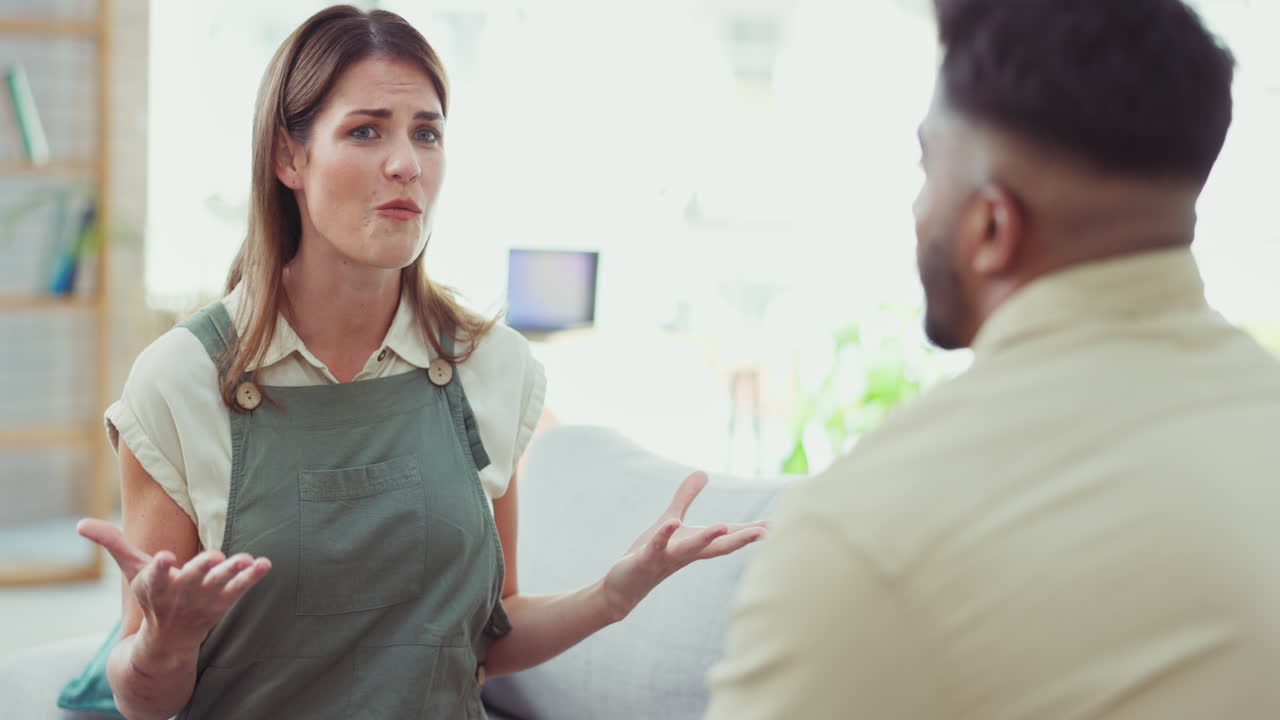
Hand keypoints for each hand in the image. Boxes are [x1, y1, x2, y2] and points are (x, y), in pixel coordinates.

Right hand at [78, 518, 271, 651]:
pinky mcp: (224, 602)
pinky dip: (252, 578)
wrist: (169, 639)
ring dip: (232, 573)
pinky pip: (240, 589)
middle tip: (213, 557)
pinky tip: (265, 564)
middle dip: (202, 569)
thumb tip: (80, 523)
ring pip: (220, 585)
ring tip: (244, 559)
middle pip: (192, 580)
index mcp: (155, 585)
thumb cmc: (151, 595)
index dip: (159, 567)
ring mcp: (205, 599)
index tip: (163, 558)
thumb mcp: (131, 570)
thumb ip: (113, 543)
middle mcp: (180, 594)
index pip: (155, 576)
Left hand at [602, 471, 766, 619]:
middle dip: (742, 538)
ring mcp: (666, 558)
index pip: (728, 536)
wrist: (623, 585)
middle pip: (719, 546)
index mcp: (696, 544)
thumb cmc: (649, 554)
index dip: (752, 531)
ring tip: (724, 526)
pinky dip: (664, 536)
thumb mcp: (670, 520)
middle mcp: (687, 553)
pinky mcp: (645, 560)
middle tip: (769, 532)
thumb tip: (703, 472)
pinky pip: (657, 546)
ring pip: (691, 549)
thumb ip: (686, 497)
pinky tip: (672, 523)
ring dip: (707, 538)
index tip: (779, 526)